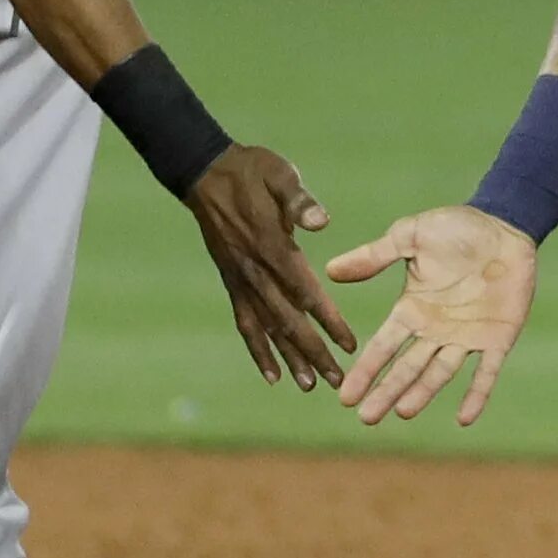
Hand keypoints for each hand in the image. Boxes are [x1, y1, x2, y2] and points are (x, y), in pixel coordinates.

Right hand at [185, 145, 354, 390]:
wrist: (207, 173)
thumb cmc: (252, 171)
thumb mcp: (279, 173)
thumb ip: (299, 199)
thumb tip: (321, 221)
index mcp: (272, 246)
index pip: (305, 292)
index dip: (328, 320)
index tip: (351, 344)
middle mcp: (255, 271)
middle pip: (288, 320)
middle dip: (314, 352)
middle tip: (338, 380)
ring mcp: (241, 280)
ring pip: (267, 328)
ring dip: (288, 359)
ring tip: (308, 386)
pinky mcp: (232, 282)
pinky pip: (245, 322)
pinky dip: (257, 350)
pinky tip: (270, 374)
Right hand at [325, 207, 538, 427]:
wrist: (505, 224)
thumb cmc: (457, 227)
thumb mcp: (410, 236)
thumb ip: (374, 255)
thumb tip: (331, 269)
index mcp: (412, 309)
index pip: (383, 346)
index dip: (365, 371)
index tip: (345, 396)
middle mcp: (436, 330)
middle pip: (406, 369)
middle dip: (386, 392)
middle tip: (366, 418)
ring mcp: (466, 337)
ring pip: (439, 374)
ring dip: (422, 393)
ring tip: (403, 412)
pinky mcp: (498, 338)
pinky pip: (486, 372)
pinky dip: (476, 395)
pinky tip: (465, 419)